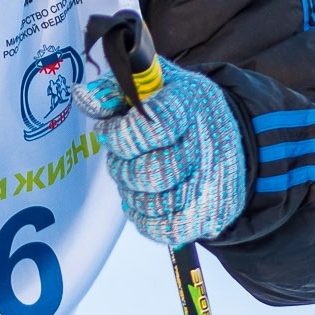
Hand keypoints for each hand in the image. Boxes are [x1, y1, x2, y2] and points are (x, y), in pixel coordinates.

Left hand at [75, 59, 245, 247]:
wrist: (231, 135)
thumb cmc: (180, 108)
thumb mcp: (153, 85)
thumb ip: (115, 90)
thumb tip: (83, 98)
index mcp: (192, 104)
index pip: (150, 127)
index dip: (117, 134)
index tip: (108, 130)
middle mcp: (209, 145)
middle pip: (150, 173)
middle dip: (122, 168)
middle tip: (122, 159)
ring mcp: (214, 184)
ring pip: (153, 205)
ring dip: (131, 194)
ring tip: (135, 178)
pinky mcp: (213, 214)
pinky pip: (165, 230)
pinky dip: (145, 217)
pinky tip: (146, 199)